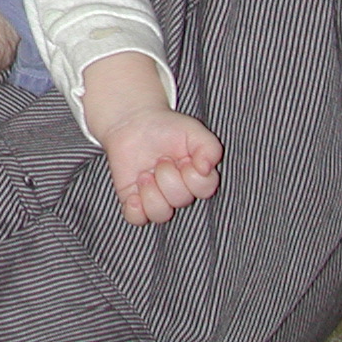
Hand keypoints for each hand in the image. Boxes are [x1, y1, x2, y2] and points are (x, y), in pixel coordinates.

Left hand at [99, 109, 221, 225]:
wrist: (132, 122)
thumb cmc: (165, 127)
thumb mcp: (193, 131)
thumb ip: (209, 147)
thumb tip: (206, 169)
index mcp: (196, 178)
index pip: (204, 190)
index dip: (192, 175)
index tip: (182, 157)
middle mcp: (178, 192)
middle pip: (181, 200)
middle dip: (168, 176)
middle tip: (160, 159)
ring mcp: (156, 197)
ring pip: (161, 214)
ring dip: (151, 192)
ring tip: (145, 174)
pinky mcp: (133, 199)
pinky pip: (136, 218)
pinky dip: (135, 210)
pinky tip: (134, 194)